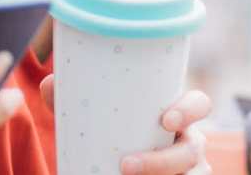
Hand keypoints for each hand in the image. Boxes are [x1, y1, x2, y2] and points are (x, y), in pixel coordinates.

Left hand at [40, 75, 212, 174]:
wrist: (117, 170)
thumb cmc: (116, 136)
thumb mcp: (99, 121)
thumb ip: (75, 103)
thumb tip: (50, 84)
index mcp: (176, 116)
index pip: (200, 104)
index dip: (190, 110)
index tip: (166, 119)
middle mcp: (190, 143)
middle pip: (193, 149)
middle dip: (164, 160)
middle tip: (126, 165)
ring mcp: (191, 171)